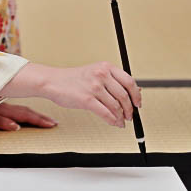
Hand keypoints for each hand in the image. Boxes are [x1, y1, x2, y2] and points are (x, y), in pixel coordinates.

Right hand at [0, 61, 141, 127]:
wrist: (53, 81)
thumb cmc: (72, 79)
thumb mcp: (94, 73)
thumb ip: (111, 81)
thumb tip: (131, 93)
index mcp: (105, 67)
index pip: (129, 81)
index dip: (136, 95)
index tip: (138, 103)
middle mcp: (101, 75)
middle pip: (124, 95)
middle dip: (130, 109)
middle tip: (130, 115)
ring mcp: (94, 87)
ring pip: (116, 106)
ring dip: (121, 117)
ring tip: (121, 121)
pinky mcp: (86, 99)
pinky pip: (105, 113)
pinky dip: (113, 120)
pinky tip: (114, 123)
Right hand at [0, 102, 57, 130]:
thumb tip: (11, 121)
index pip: (19, 106)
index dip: (35, 114)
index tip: (51, 121)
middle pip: (18, 109)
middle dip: (37, 117)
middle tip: (53, 124)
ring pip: (7, 112)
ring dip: (26, 118)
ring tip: (42, 124)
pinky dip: (2, 122)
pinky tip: (13, 126)